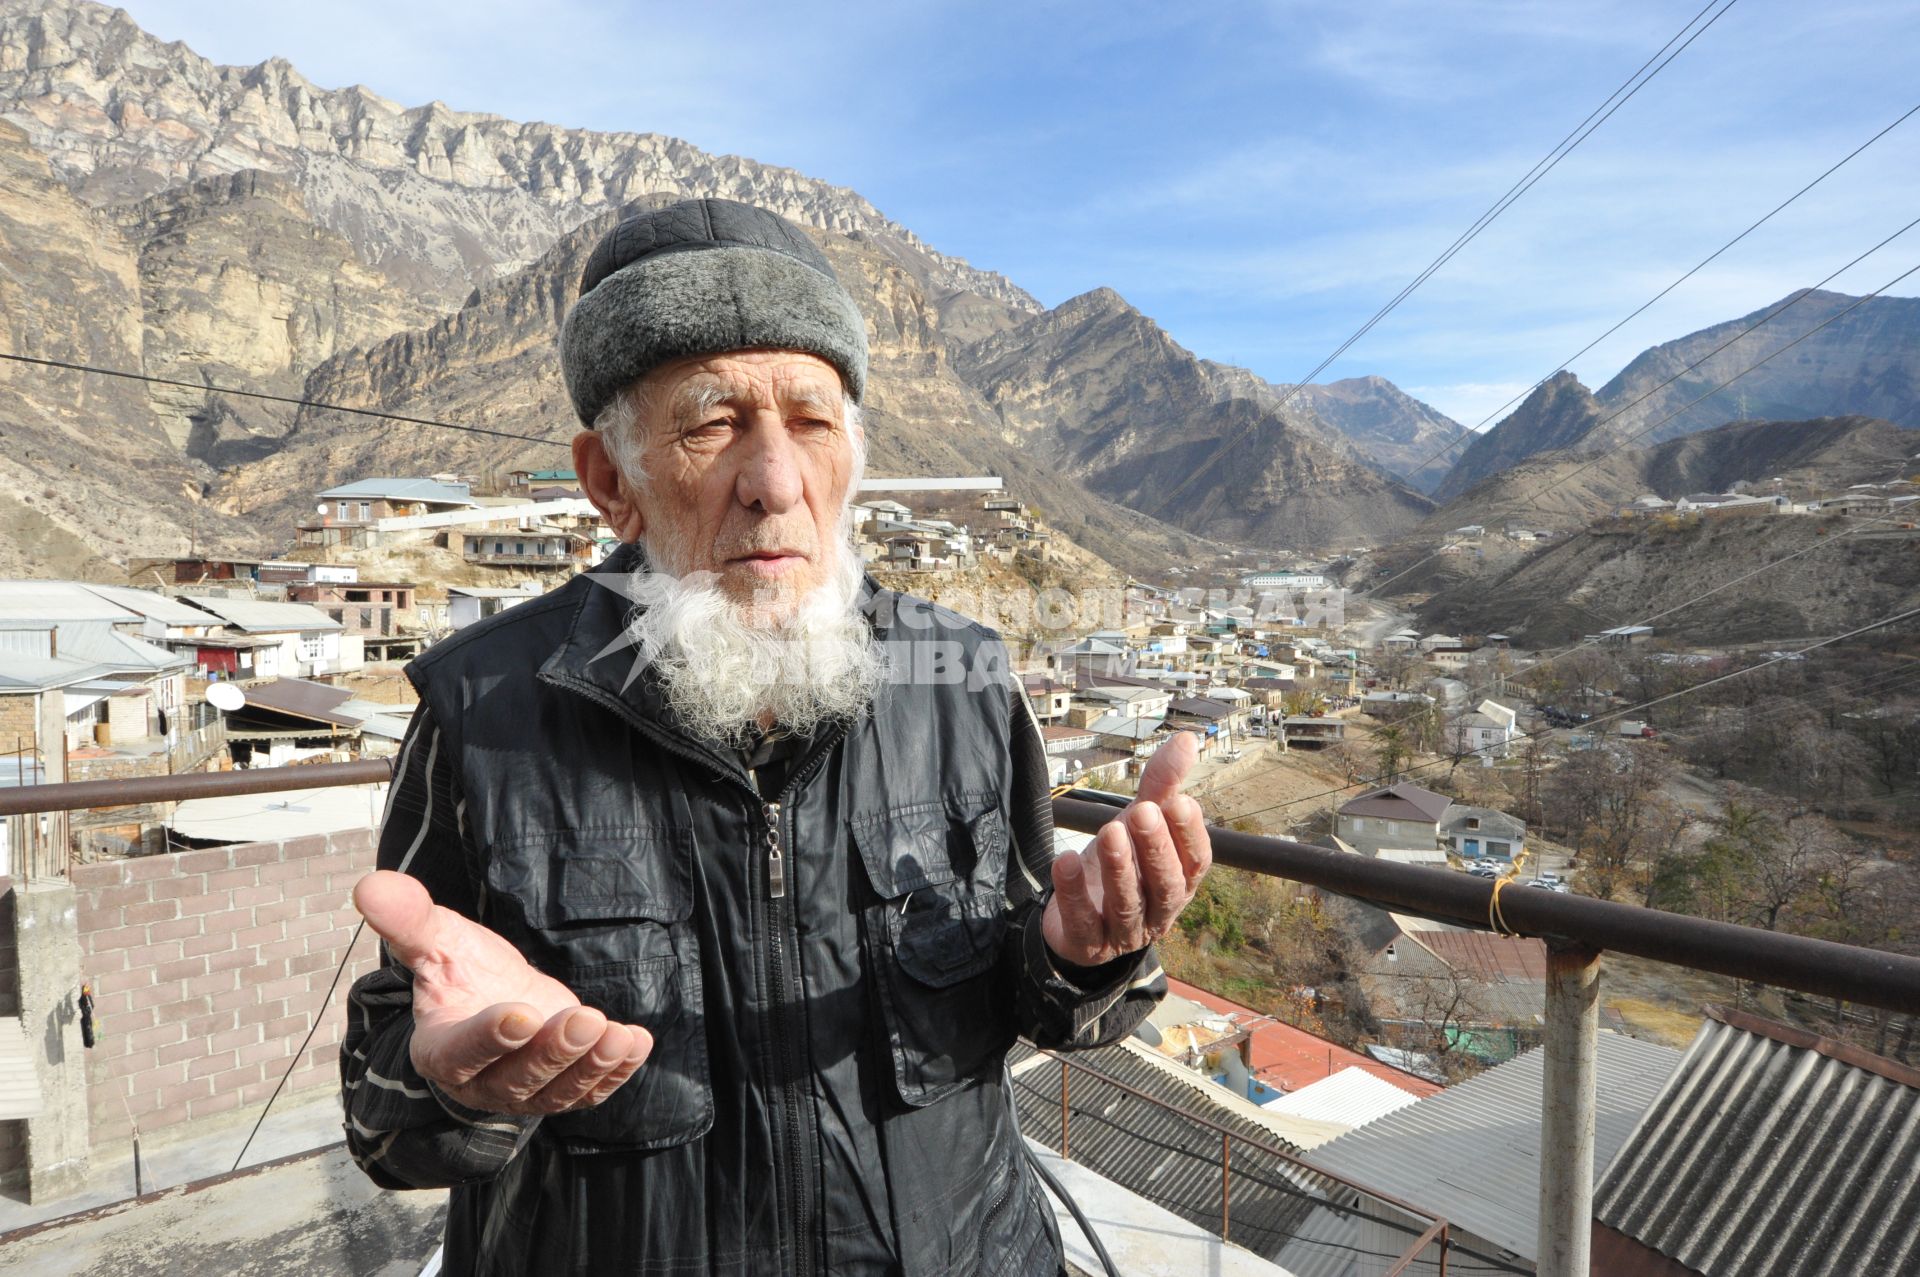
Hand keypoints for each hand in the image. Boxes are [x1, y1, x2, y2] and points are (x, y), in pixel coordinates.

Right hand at [352, 870, 652, 1115]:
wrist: (495, 997)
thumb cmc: (462, 971)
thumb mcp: (437, 939)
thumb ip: (408, 918)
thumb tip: (369, 884)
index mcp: (441, 1049)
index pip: (463, 1054)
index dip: (490, 1037)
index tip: (521, 1013)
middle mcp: (481, 1082)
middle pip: (518, 1079)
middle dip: (553, 1052)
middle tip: (584, 1018)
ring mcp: (525, 1093)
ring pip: (558, 1091)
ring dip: (591, 1065)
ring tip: (617, 1034)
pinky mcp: (563, 1090)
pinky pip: (590, 1092)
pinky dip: (615, 1071)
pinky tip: (636, 1043)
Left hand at [1044, 731, 1212, 967]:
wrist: (1078, 921)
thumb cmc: (1121, 865)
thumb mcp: (1136, 825)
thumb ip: (1160, 786)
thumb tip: (1187, 739)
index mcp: (1179, 882)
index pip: (1196, 862)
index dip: (1190, 835)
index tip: (1180, 802)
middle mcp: (1159, 911)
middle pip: (1166, 884)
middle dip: (1155, 848)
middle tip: (1142, 812)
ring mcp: (1124, 932)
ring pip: (1127, 903)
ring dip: (1119, 867)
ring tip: (1108, 831)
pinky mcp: (1088, 944)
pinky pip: (1083, 921)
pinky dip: (1073, 892)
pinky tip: (1063, 861)